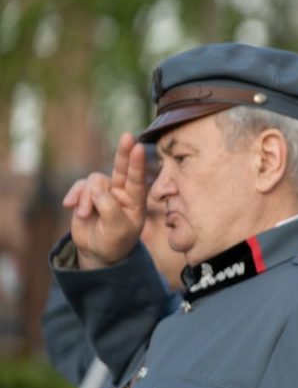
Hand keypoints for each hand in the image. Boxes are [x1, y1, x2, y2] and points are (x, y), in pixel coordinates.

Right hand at [62, 132, 148, 268]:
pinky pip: (80, 187)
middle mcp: (122, 192)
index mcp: (135, 201)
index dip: (137, 164)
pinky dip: (74, 196)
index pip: (137, 180)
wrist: (98, 251)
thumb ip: (109, 208)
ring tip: (83, 214)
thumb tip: (97, 188)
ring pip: (94, 181)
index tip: (139, 148)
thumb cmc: (115, 241)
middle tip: (127, 136)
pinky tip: (69, 206)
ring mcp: (104, 191)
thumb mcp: (117, 229)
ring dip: (86, 198)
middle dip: (123, 152)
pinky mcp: (87, 194)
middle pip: (122, 168)